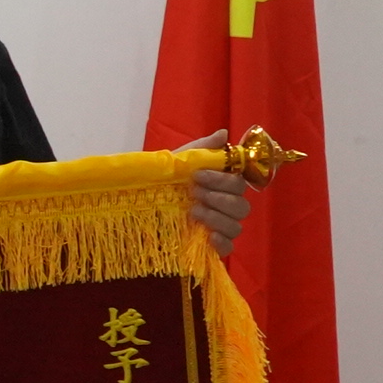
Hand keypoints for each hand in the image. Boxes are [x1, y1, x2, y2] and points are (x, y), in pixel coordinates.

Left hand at [175, 130, 254, 259]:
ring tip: (193, 211)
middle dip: (218, 198)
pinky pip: (229, 248)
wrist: (140, 205)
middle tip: (194, 193)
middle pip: (241, 206)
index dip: (221, 180)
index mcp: (223, 186)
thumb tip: (223, 134)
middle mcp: (226, 207)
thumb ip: (202, 149)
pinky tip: (209, 236)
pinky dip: (222, 243)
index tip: (197, 176)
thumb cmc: (165, 181)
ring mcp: (220, 228)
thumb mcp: (179, 161)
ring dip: (216, 217)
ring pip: (236, 226)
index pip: (239, 183)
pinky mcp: (211, 247)